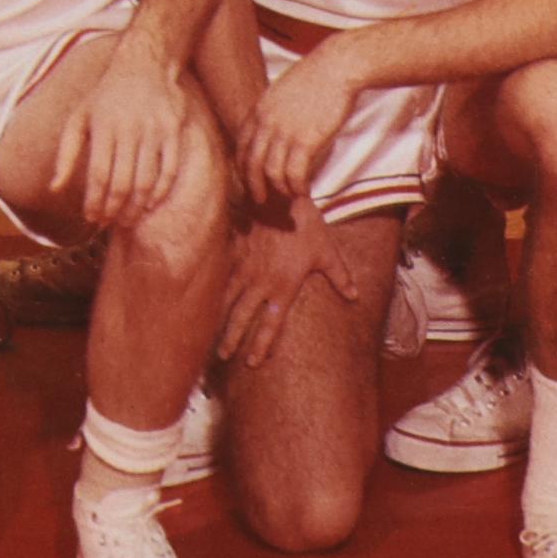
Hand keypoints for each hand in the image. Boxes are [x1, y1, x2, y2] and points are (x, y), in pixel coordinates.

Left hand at [51, 39, 190, 231]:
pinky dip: (159, 193)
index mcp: (102, 127)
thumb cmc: (105, 96)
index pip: (98, 175)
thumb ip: (66, 155)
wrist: (143, 64)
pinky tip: (148, 205)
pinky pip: (169, 171)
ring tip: (126, 220)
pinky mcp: (173, 132)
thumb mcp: (79, 118)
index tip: (91, 218)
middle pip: (122, 183)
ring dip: (135, 207)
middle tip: (108, 223)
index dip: (94, 202)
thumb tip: (54, 189)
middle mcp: (129, 129)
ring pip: (146, 181)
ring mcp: (154, 131)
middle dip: (113, 210)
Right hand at [216, 197, 333, 369]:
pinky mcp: (234, 252)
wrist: (278, 194)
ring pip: (227, 300)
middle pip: (242, 317)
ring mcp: (244, 267)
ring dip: (218, 320)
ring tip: (210, 333)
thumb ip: (339, 275)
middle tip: (224, 358)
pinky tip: (202, 302)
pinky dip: (212, 292)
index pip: (270, 323)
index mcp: (283, 286)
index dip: (261, 344)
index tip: (253, 363)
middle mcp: (260, 282)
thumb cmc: (306, 223)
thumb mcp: (327, 250)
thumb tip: (354, 296)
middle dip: (232, 339)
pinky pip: (221, 276)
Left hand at [238, 40, 361, 208]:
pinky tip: (304, 191)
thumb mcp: (281, 91)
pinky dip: (298, 187)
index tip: (247, 179)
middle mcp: (266, 123)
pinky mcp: (307, 140)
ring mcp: (285, 132)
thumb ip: (272, 111)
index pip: (241, 146)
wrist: (337, 66)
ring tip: (289, 195)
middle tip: (259, 201)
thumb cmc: (315, 77)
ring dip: (280, 189)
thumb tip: (272, 131)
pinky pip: (295, 174)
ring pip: (272, 173)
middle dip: (253, 186)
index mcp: (259, 110)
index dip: (241, 166)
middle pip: (251, 164)